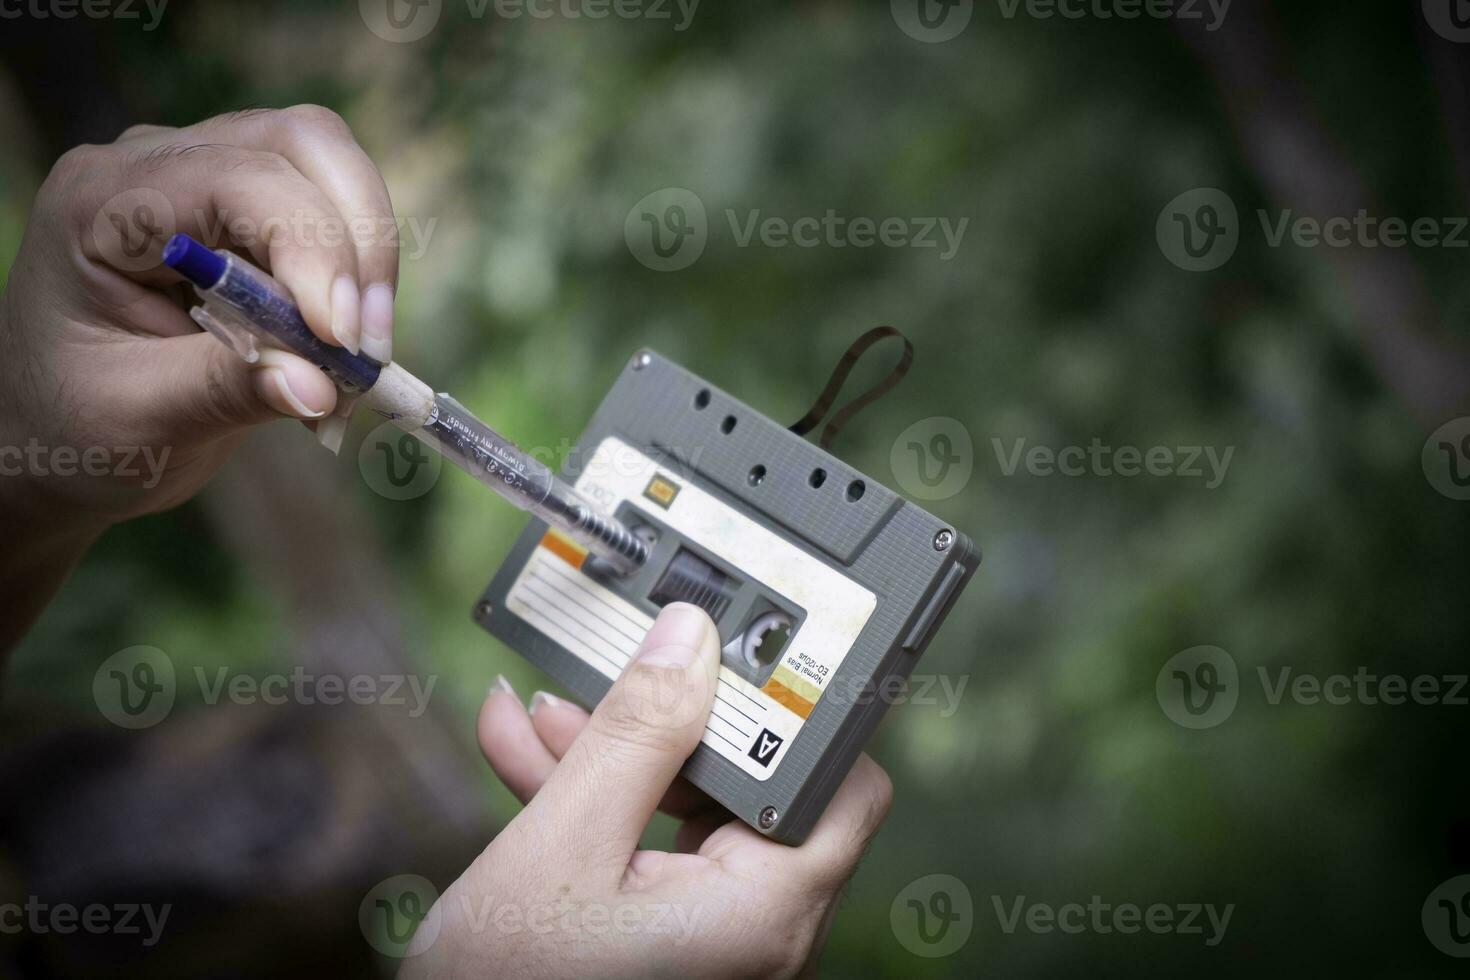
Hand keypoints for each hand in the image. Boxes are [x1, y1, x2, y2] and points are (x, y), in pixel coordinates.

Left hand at [0, 105, 397, 648]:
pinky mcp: (247, 209)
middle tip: (367, 346)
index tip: (341, 340)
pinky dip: (359, 278)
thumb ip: (225, 392)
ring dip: (367, 256)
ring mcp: (206, 178)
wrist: (58, 427)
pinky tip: (342, 349)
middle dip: (357, 241)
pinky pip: (332, 210)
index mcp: (103, 206)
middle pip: (299, 144)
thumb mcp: (138, 417)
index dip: (309, 247)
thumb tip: (321, 385)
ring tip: (361, 352)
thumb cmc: (76, 421)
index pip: (235, 180)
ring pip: (328, 165)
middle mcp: (156, 168)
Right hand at [401, 603, 892, 978]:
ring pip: (686, 815)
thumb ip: (635, 735)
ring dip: (612, 757)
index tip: (738, 652)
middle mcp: (756, 931)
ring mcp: (712, 939)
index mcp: (762, 911)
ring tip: (538, 711)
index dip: (800, 710)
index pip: (842, 782)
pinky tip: (524, 756)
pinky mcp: (667, 944)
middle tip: (615, 671)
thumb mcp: (563, 844)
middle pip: (748, 789)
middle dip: (667, 723)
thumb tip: (689, 640)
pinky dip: (597, 809)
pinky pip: (650, 853)